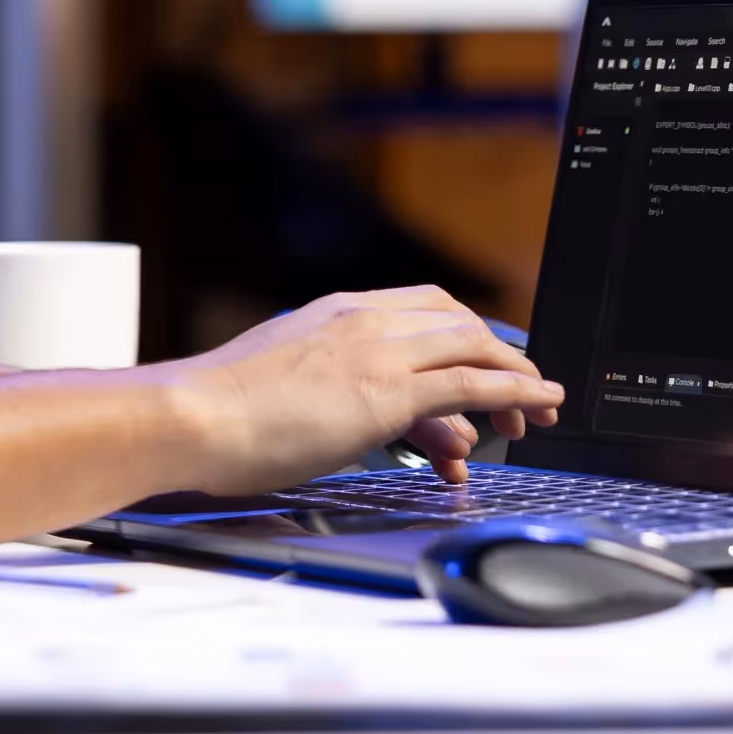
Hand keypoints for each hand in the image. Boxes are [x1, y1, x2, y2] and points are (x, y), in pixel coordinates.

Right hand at [166, 286, 560, 489]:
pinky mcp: (384, 390)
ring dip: (516, 376)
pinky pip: (469, 382)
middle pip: (459, 321)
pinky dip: (513, 390)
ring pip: (473, 344)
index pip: (425, 308)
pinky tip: (537, 403)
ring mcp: (376, 350)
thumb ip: (344, 398)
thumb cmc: (224, 413)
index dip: (466, 335)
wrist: (194, 416)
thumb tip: (382, 426)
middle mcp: (363, 319)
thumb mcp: (293, 389)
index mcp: (337, 312)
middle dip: (501, 355)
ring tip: (539, 410)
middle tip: (523, 395)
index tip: (486, 364)